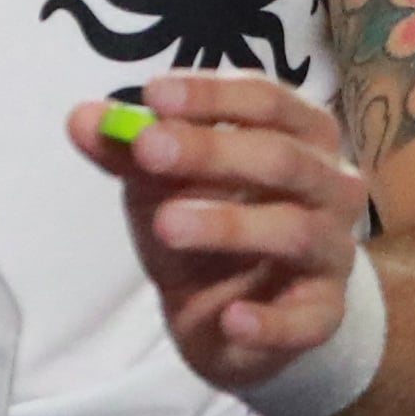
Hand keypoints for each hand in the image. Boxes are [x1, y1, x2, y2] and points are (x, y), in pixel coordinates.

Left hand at [70, 72, 370, 402]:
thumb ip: (127, 151)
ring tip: (165, 225)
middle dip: (212, 151)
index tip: (153, 94)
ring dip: (229, 225)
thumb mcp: (160, 183)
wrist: (232, 313)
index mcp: (299, 136)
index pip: (268, 101)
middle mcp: (330, 186)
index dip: (213, 94)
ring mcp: (333, 252)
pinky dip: (270, 321)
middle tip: (148, 149)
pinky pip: (307, 319)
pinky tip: (231, 319)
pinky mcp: (324, 314)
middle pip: (281, 159)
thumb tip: (82, 119)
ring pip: (294, 231)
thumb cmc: (207, 223)